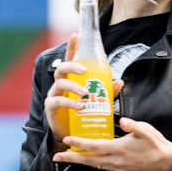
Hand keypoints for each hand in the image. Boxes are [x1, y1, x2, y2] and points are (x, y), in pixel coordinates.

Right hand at [44, 33, 123, 150]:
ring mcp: (54, 94)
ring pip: (60, 84)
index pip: (71, 59)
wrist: (72, 135)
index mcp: (71, 79)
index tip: (76, 35)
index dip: (72, 47)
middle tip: (84, 70)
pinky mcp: (51, 107)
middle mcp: (60, 84)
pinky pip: (57, 101)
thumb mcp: (99, 101)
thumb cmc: (84, 113)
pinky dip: (69, 102)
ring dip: (73, 87)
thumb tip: (120, 81)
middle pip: (61, 68)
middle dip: (72, 66)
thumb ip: (108, 91)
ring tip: (85, 94)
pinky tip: (79, 106)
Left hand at [53, 117, 171, 170]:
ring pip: (93, 164)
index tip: (67, 139)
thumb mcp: (147, 131)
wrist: (166, 163)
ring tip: (66, 157)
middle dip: (72, 158)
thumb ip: (135, 126)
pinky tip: (85, 158)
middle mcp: (115, 160)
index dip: (80, 143)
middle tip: (56, 156)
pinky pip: (100, 166)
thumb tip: (124, 120)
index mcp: (120, 149)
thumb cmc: (157, 145)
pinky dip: (90, 162)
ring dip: (79, 161)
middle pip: (89, 159)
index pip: (95, 146)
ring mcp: (117, 166)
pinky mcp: (120, 168)